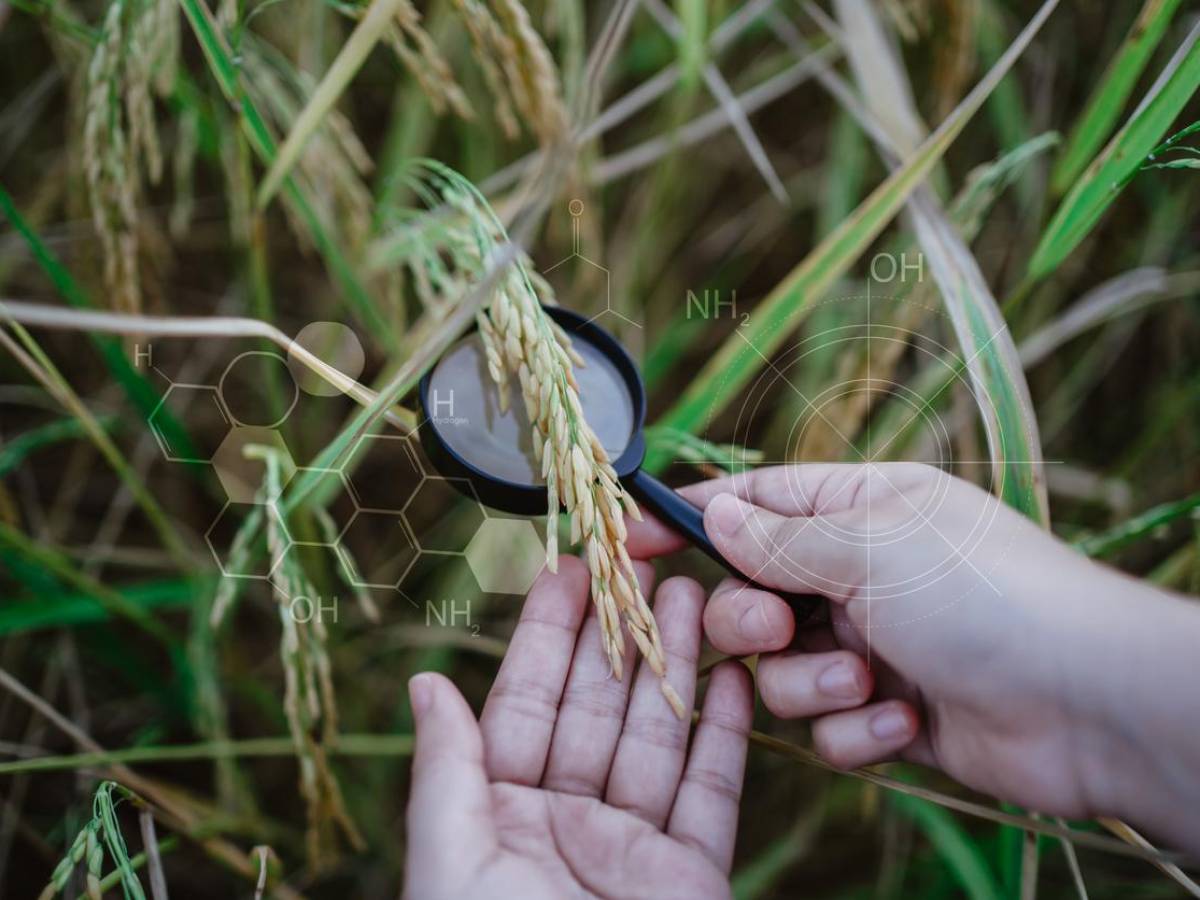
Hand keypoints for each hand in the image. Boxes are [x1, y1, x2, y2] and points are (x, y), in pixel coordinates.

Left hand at [402, 556, 753, 899]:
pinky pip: (711, 794)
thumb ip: (446, 770)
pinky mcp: (693, 876)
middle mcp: (567, 820)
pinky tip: (736, 679)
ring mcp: (633, 847)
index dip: (547, 633)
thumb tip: (424, 684)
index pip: (526, 702)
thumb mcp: (449, 860)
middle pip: (599, 707)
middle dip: (621, 632)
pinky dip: (727, 736)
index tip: (568, 570)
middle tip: (645, 564)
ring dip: (677, 665)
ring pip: (659, 736)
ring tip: (695, 597)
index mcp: (501, 812)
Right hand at [627, 463, 1199, 852]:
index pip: (753, 505)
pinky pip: (827, 725)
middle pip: (751, 597)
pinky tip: (904, 720)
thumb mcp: (868, 548)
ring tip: (869, 680)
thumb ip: (778, 540)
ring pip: (780, 672)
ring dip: (814, 683)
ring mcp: (873, 644)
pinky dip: (856, 728)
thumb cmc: (983, 596)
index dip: (689, 521)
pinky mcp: (887, 711)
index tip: (627, 538)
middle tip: (779, 630)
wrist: (1083, 701)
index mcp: (859, 510)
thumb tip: (713, 516)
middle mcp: (859, 574)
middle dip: (754, 624)